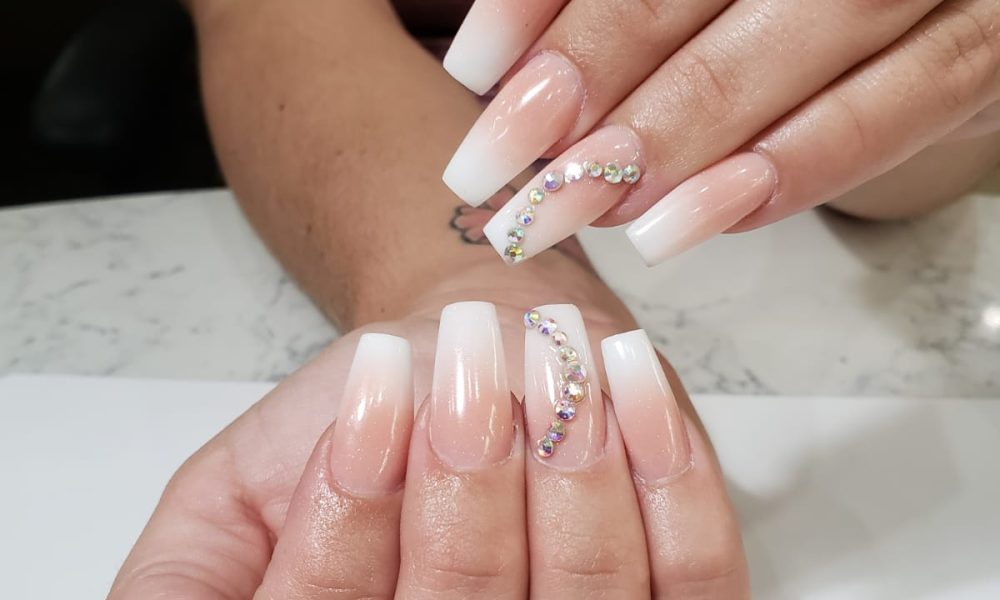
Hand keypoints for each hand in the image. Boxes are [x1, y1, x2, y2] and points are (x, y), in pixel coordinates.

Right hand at [109, 302, 747, 597]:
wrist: (463, 361)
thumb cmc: (359, 421)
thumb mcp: (231, 501)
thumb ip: (184, 581)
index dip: (349, 514)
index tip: (371, 395)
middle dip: (461, 480)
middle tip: (458, 366)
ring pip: (585, 594)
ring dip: (564, 467)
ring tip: (542, 356)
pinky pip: (693, 573)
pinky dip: (667, 480)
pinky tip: (623, 386)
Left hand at [441, 0, 999, 264]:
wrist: (935, 4)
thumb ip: (619, 3)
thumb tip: (506, 64)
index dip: (546, 2)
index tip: (478, 72)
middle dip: (594, 77)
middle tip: (517, 167)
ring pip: (799, 42)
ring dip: (678, 136)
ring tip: (585, 205)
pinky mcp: (987, 47)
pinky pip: (897, 108)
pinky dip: (793, 169)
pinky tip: (693, 221)